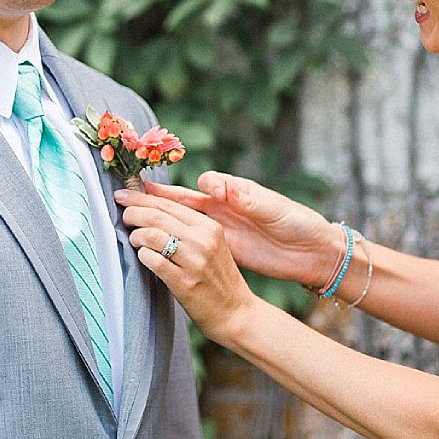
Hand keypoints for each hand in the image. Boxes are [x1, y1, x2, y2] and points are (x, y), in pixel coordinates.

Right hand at [118, 172, 342, 290]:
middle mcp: (222, 210)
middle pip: (181, 203)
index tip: (171, 190)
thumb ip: (248, 199)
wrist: (312, 253)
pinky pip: (190, 243)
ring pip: (180, 223)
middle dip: (153, 200)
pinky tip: (151, 244)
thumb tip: (217, 186)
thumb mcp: (275, 209)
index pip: (201, 186)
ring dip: (156, 221)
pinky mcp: (221, 249)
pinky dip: (170, 242)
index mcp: (234, 194)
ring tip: (129, 218)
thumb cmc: (298, 223)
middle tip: (125, 197)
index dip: (181, 188)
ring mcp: (219, 230)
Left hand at [121, 194, 262, 339]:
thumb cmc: (219, 280)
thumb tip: (152, 210)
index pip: (169, 204)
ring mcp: (194, 261)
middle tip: (123, 215)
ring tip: (133, 239)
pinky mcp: (185, 283)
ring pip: (153, 235)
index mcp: (210, 226)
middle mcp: (203, 240)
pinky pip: (154, 261)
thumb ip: (188, 228)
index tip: (124, 195)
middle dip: (133, 212)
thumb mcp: (212, 245)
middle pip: (157, 215)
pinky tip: (142, 257)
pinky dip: (142, 256)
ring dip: (136, 235)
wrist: (236, 313)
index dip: (142, 197)